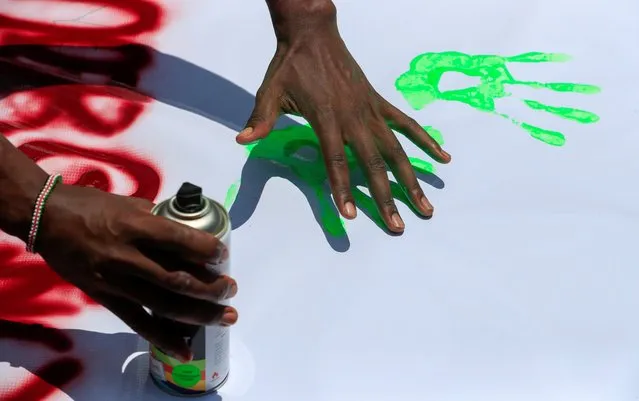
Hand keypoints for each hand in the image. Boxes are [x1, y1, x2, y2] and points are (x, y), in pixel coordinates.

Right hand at [37, 184, 237, 361]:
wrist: (46, 219)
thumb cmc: (91, 205)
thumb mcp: (130, 203)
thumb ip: (158, 220)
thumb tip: (184, 234)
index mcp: (136, 225)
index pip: (180, 241)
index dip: (207, 251)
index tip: (224, 255)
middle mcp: (128, 255)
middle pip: (178, 278)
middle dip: (211, 288)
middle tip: (231, 290)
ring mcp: (116, 280)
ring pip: (164, 303)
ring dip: (200, 313)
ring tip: (225, 317)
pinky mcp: (106, 297)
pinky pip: (138, 322)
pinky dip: (163, 337)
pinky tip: (186, 348)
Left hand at [237, 3, 450, 232]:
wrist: (314, 35)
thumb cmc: (291, 66)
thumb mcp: (271, 91)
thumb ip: (260, 119)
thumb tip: (243, 140)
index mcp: (326, 118)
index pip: (336, 161)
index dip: (342, 189)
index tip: (351, 215)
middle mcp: (354, 118)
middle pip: (373, 164)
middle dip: (386, 197)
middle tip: (397, 225)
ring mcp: (371, 111)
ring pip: (396, 151)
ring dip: (411, 180)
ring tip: (425, 206)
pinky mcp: (380, 102)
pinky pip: (407, 125)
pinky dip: (426, 141)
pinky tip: (443, 158)